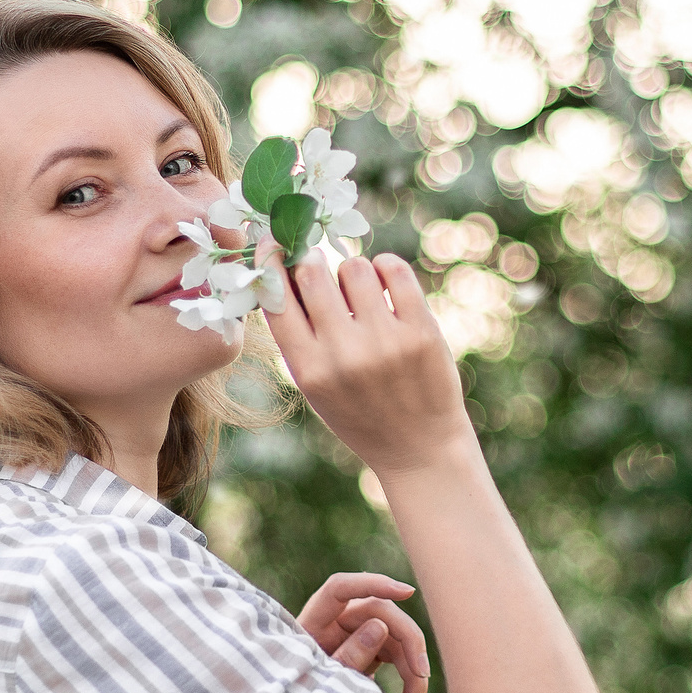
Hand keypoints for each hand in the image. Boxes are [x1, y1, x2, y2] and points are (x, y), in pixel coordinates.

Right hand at [262, 250, 475, 479]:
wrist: (419, 448)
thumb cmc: (360, 413)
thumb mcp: (315, 387)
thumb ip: (298, 338)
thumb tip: (283, 271)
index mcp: (309, 370)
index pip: (276, 299)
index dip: (269, 263)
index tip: (272, 244)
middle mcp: (343, 355)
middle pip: (312, 273)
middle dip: (311, 260)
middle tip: (318, 262)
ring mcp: (385, 342)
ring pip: (355, 266)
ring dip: (353, 270)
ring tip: (360, 289)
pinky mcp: (422, 332)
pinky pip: (395, 270)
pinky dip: (386, 266)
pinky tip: (385, 280)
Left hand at [297, 571, 430, 692]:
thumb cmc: (305, 690)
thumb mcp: (322, 678)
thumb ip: (347, 655)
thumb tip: (381, 626)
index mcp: (315, 619)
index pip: (341, 588)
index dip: (373, 584)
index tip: (407, 592)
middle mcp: (340, 617)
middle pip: (383, 614)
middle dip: (408, 642)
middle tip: (422, 675)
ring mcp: (358, 629)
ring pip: (397, 636)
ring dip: (412, 669)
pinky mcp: (372, 645)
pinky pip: (397, 652)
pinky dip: (408, 675)